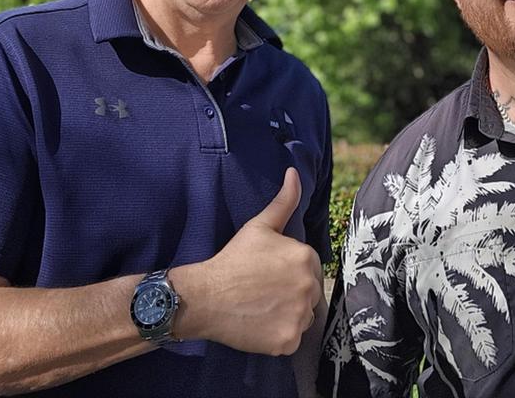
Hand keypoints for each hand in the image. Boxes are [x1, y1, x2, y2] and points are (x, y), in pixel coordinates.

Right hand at [179, 167, 322, 353]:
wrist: (206, 296)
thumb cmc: (233, 259)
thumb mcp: (260, 226)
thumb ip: (284, 201)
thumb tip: (294, 172)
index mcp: (306, 257)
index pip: (308, 269)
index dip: (288, 272)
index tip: (268, 274)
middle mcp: (308, 286)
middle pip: (308, 293)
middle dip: (291, 293)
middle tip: (263, 291)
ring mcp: (299, 315)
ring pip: (303, 316)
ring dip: (288, 315)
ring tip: (261, 307)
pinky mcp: (288, 340)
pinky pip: (292, 339)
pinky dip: (279, 335)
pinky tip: (260, 325)